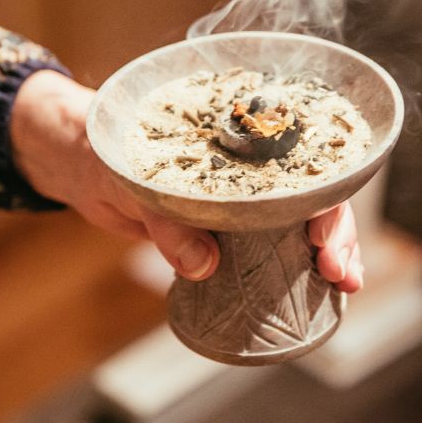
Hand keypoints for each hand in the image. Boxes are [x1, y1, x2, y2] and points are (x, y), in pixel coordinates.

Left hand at [10, 70, 363, 290]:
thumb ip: (168, 220)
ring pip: (300, 219)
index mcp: (236, 132)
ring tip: (342, 287)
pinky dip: (293, 267)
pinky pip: (269, 244)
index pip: (297, 157)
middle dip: (337, 233)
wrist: (79, 164)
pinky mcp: (229, 224)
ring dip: (326, 253)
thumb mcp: (135, 181)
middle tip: (342, 275)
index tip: (324, 235)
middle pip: (313, 191)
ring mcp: (243, 193)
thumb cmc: (107, 151)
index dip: (324, 195)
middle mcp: (249, 161)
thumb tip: (204, 265)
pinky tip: (316, 289)